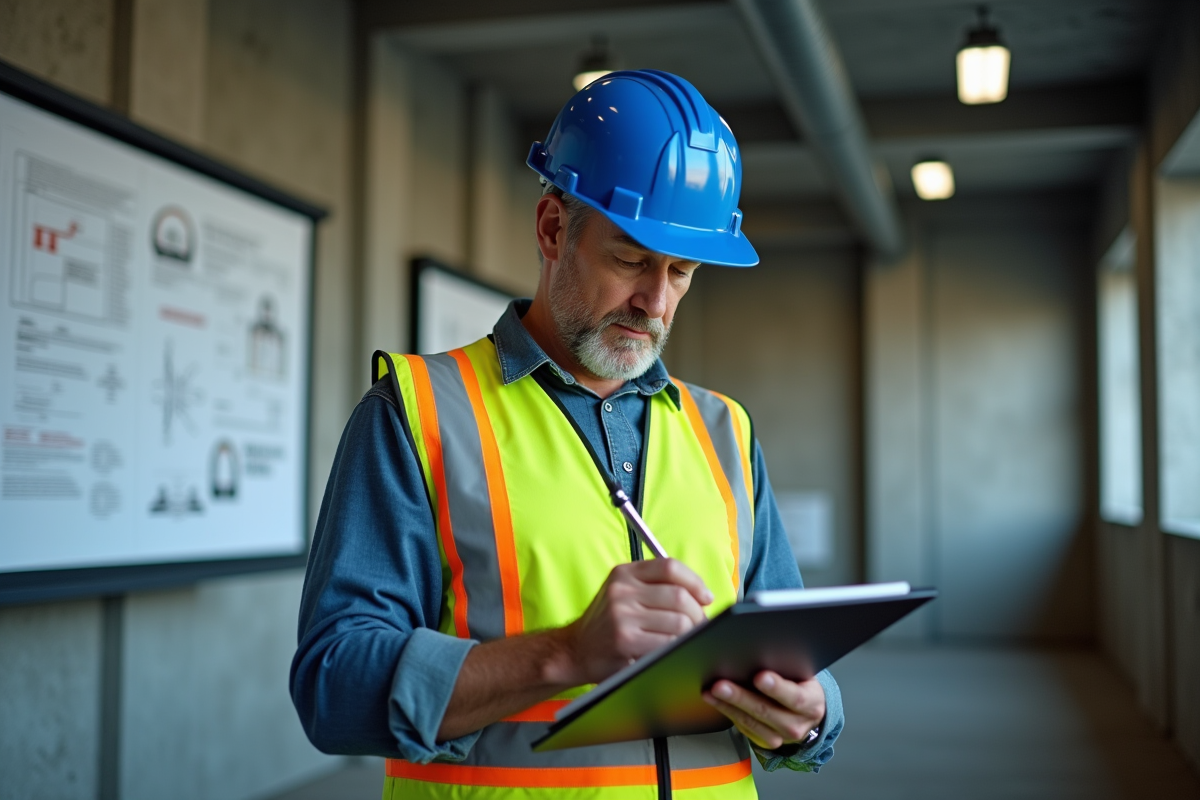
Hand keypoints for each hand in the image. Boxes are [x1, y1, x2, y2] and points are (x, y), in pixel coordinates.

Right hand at [559, 558, 713, 684]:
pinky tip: (672, 649)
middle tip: (701, 624)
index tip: (706, 597)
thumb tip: (700, 596)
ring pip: (679, 621)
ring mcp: (622, 615)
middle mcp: (622, 590)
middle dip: (698, 613)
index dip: (695, 582)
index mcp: (624, 573)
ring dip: (691, 633)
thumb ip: (654, 586)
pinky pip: (668, 642)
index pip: (670, 567)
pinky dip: (678, 647)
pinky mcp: (625, 639)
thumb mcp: (623, 593)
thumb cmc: (607, 623)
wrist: (575, 650)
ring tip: (687, 638)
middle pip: (679, 595)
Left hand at [702, 671, 824, 749]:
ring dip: (727, 706)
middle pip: (766, 711)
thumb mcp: (802, 675)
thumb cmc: (800, 685)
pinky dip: (727, 711)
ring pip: (751, 722)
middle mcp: (797, 724)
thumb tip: (760, 651)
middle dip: (741, 697)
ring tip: (711, 691)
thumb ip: (786, 667)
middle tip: (721, 685)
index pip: (795, 697)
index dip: (777, 688)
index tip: (759, 677)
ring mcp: (780, 736)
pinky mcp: (764, 742)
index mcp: (811, 703)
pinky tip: (714, 699)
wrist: (806, 712)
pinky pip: (743, 727)